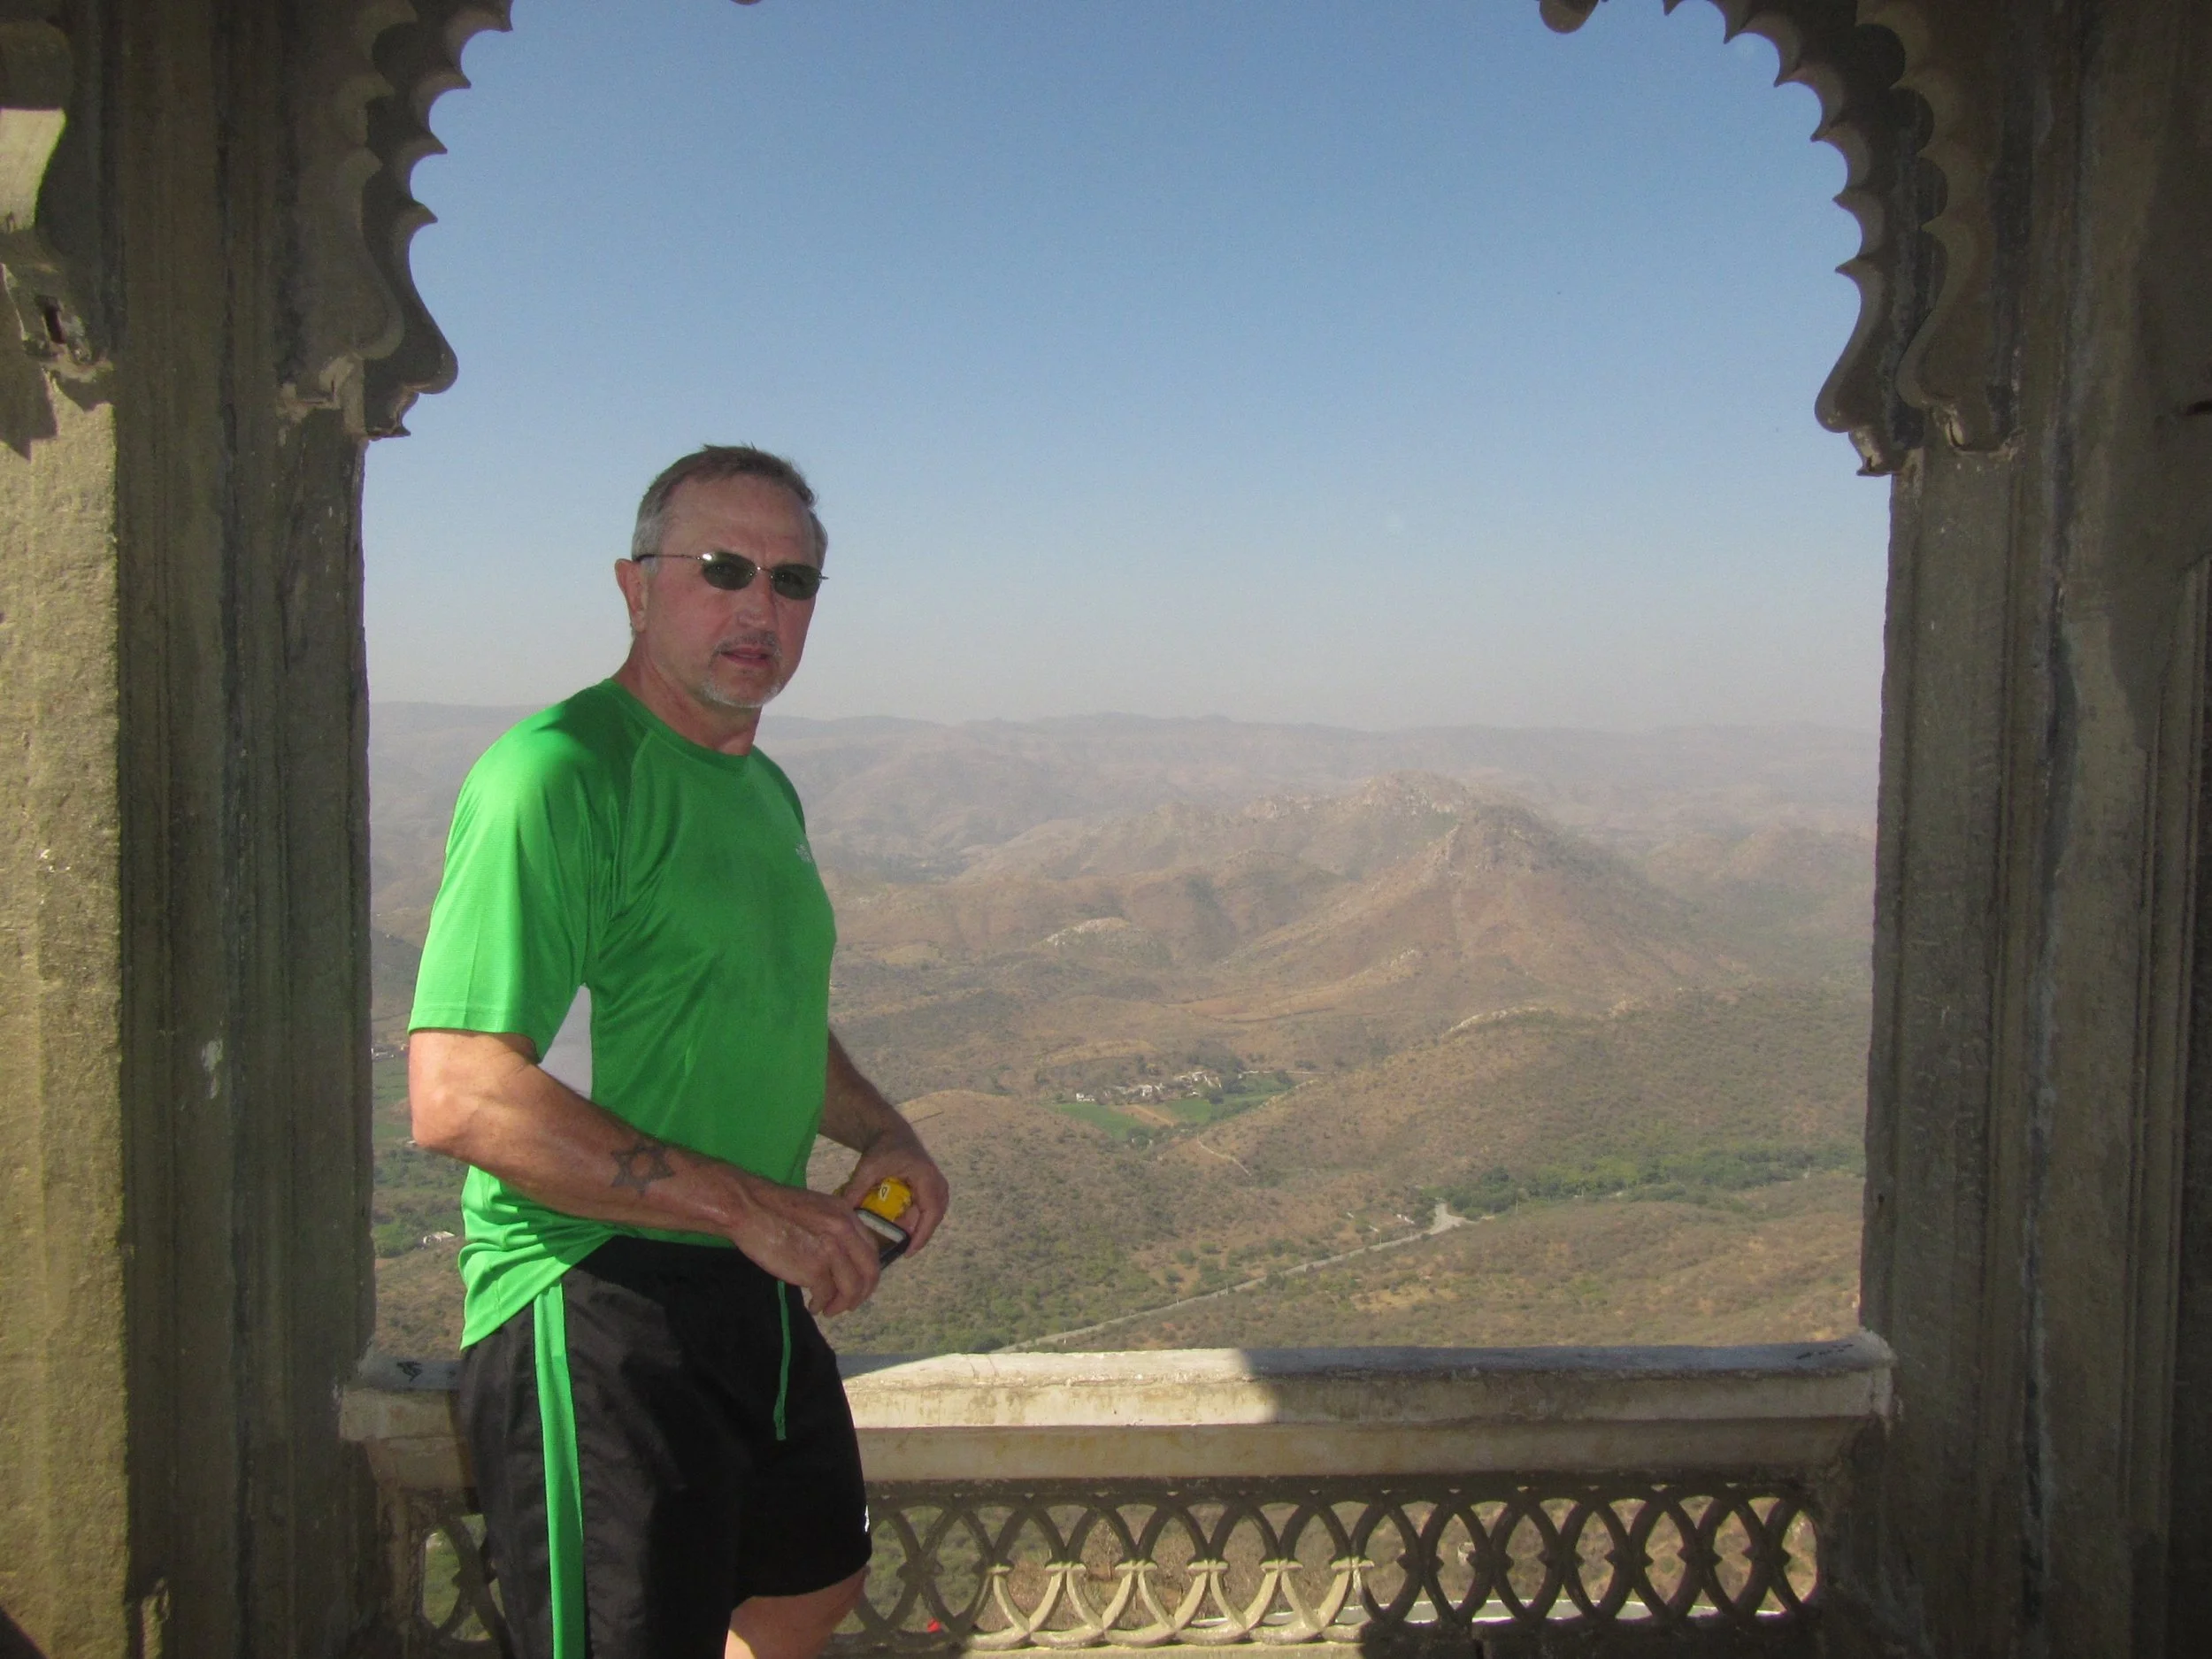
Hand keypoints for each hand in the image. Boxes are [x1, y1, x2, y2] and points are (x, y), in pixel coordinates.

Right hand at [724, 1172, 881, 1316]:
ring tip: (828, 1309)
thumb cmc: (774, 1208)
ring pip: (852, 1288)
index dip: (867, 1272)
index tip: (858, 1284)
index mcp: (846, 1215)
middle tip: (849, 1304)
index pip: (871, 1249)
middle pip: (869, 1271)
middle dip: (862, 1293)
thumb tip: (841, 1255)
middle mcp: (845, 1231)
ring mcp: (832, 1250)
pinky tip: (813, 1305)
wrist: (750, 1207)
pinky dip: (821, 1304)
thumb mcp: (816, 1209)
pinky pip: (827, 1295)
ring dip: (842, 1304)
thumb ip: (834, 1228)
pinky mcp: (814, 1268)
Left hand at [838, 1126, 950, 1255]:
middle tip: (904, 1252)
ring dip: (920, 1227)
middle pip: (935, 1215)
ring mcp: (937, 1184)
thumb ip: (857, 1188)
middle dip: (921, 1235)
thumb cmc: (883, 1149)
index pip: (930, 1211)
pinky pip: (930, 1208)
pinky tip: (902, 1226)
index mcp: (925, 1177)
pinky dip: (918, 1219)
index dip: (922, 1234)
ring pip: (934, 1213)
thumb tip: (845, 1212)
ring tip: (903, 1241)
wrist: (892, 1133)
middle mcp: (937, 1182)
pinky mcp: (932, 1187)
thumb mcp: (868, 1167)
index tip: (909, 1251)